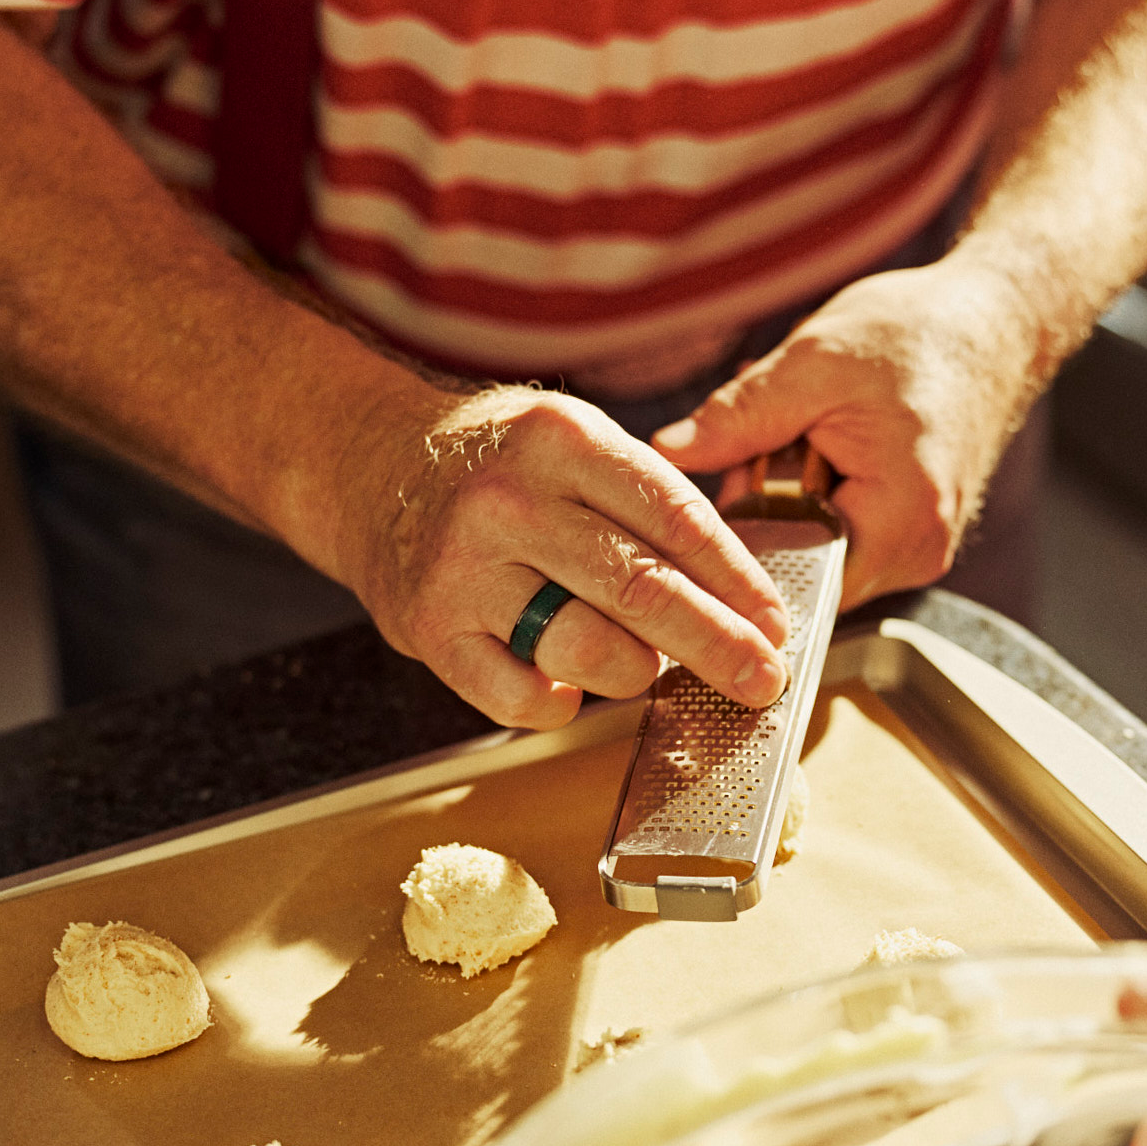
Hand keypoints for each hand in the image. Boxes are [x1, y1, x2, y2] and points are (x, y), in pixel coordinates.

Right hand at [339, 385, 792, 730]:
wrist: (371, 467)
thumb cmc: (499, 464)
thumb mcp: (575, 441)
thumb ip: (648, 505)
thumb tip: (739, 600)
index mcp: (562, 439)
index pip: (676, 518)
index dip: (738, 581)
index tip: (775, 623)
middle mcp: (511, 502)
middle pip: (642, 590)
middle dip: (717, 645)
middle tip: (761, 679)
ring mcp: (465, 570)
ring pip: (588, 651)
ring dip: (637, 672)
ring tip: (646, 666)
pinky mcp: (430, 630)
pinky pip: (521, 699)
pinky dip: (561, 705)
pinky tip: (569, 686)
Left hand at [651, 260, 1037, 608]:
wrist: (994, 324)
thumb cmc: (918, 336)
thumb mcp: (813, 364)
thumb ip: (739, 417)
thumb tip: (668, 452)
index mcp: (899, 520)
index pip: (792, 584)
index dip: (742, 547)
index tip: (721, 497)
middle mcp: (916, 554)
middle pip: (798, 569)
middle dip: (762, 512)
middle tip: (771, 443)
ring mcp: (915, 551)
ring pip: (813, 552)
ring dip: (787, 502)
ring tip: (803, 437)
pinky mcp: (908, 537)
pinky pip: (837, 535)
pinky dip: (814, 496)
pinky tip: (820, 448)